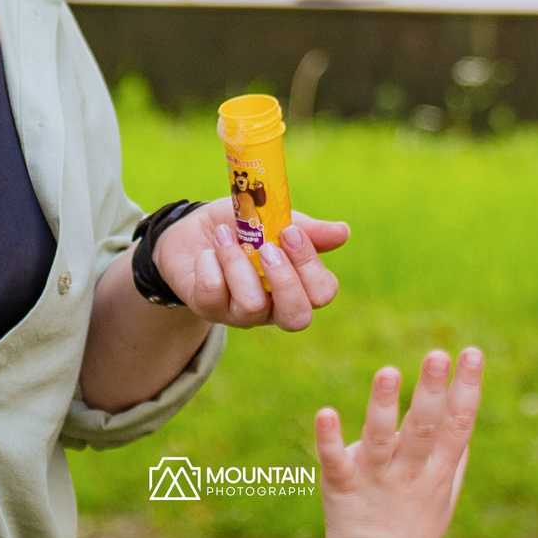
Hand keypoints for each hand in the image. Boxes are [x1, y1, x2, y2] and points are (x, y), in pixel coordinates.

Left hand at [154, 200, 347, 330]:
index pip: (321, 292)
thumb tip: (343, 232)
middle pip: (297, 318)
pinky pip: (213, 292)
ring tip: (225, 235)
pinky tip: (208, 251)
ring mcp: (240, 313)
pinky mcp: (208, 309)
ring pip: (251, 305)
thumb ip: (306, 228)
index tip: (290, 232)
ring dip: (237, 262)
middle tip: (267, 248)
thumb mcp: (273, 218)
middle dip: (285, 281)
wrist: (193, 231)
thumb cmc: (242, 226)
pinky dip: (209, 262)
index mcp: (296, 284)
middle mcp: (272, 306)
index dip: (310, 265)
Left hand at [313, 347, 484, 537]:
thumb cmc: (413, 527)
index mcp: (437, 471)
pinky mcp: (341, 487)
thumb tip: (466, 414)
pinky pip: (335, 462)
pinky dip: (329, 439)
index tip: (473, 352)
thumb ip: (455, 456)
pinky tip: (325, 413)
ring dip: (384, 406)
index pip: (458, 425)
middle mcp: (408, 473)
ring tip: (388, 372)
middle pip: (424, 429)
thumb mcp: (444, 495)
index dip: (467, 389)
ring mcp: (374, 480)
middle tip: (438, 354)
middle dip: (432, 391)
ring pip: (380, 440)